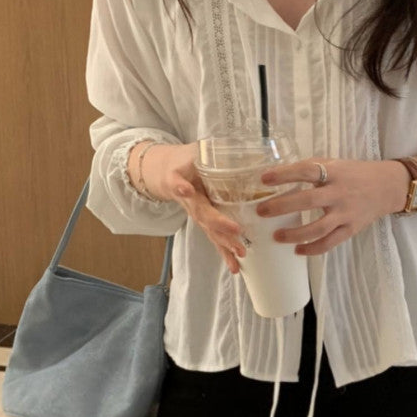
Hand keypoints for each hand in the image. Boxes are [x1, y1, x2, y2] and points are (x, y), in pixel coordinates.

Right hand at [153, 142, 247, 273]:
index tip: (228, 224)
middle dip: (223, 234)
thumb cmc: (186, 159)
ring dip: (224, 248)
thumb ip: (216, 151)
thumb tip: (250, 148)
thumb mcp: (197, 152)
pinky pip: (213, 238)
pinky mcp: (202, 220)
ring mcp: (196, 213)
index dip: (213, 215)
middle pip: (207, 222)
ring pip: (210, 233)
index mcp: (189, 187)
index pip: (201, 204)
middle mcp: (192, 204)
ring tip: (239, 261)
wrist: (166, 169)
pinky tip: (235, 267)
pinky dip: (223, 252)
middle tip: (240, 245)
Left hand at [254, 157, 406, 255]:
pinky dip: (312, 249)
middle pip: (308, 201)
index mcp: (334, 172)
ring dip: (294, 234)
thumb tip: (278, 175)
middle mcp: (339, 193)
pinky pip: (329, 243)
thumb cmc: (353, 174)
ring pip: (318, 228)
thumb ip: (311, 169)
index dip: (284, 175)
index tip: (264, 179)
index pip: (306, 171)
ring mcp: (346, 213)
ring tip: (276, 236)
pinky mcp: (351, 229)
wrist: (387, 187)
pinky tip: (297, 250)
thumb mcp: (334, 164)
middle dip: (281, 206)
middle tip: (262, 212)